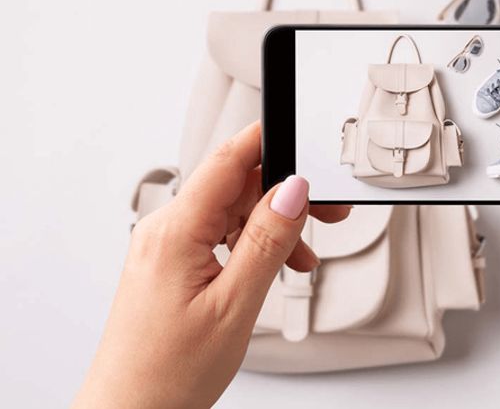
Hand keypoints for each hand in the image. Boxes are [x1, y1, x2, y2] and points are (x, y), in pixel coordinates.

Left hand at [74, 122, 349, 407]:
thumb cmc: (167, 372)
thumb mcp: (235, 304)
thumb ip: (266, 241)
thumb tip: (292, 191)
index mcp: (175, 232)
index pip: (226, 161)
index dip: (267, 140)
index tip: (302, 135)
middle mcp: (164, 232)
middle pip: (234, 187)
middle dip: (283, 194)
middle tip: (327, 212)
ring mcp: (165, 249)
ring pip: (229, 214)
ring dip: (271, 227)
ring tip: (301, 257)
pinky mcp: (171, 266)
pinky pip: (217, 237)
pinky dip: (251, 246)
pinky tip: (274, 267)